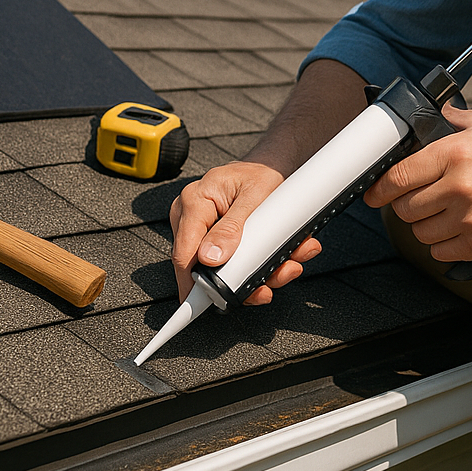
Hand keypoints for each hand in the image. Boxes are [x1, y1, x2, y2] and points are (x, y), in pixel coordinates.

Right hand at [169, 160, 321, 305]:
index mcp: (195, 201)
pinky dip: (259, 267)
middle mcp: (192, 217)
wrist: (270, 167)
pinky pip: (233, 263)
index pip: (185, 252)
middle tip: (269, 284)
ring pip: (224, 269)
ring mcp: (203, 230)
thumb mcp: (255, 195)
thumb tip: (210, 258)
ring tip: (286, 267)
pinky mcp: (216, 240)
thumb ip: (232, 226)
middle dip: (242, 280)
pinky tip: (283, 262)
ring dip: (258, 275)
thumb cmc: (262, 173)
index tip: (208, 303)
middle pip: (205, 267)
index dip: (194, 283)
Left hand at [364, 104, 471, 261]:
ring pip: (420, 232)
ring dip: (425, 225)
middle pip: (405, 208)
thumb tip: (429, 113)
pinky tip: (454, 229)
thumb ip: (453, 119)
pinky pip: (440, 252)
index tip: (374, 193)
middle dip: (406, 204)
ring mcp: (470, 219)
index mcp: (455, 154)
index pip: (399, 176)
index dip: (380, 187)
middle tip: (418, 199)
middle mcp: (460, 187)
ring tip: (441, 213)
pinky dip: (442, 244)